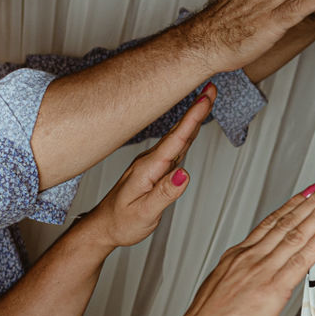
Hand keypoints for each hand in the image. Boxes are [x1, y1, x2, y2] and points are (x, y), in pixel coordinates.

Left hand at [82, 84, 212, 248]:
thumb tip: (184, 174)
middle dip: (196, 109)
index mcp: (149, 169)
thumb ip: (165, 193)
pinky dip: (186, 132)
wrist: (103, 226)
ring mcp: (152, 164)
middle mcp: (150, 162)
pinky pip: (174, 146)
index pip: (176, 141)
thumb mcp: (145, 213)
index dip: (192, 118)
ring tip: (206, 99)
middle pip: (178, 132)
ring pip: (177, 137)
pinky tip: (192, 126)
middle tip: (211, 89)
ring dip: (193, 117)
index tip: (204, 99)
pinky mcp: (155, 169)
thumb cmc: (121, 222)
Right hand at [169, 177, 314, 315]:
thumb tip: (252, 273)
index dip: (292, 205)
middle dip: (311, 201)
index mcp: (238, 255)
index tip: (307, 192)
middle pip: (287, 222)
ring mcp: (262, 270)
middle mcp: (251, 257)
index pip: (271, 223)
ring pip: (296, 234)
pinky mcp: (273, 289)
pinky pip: (299, 261)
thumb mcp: (221, 286)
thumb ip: (240, 274)